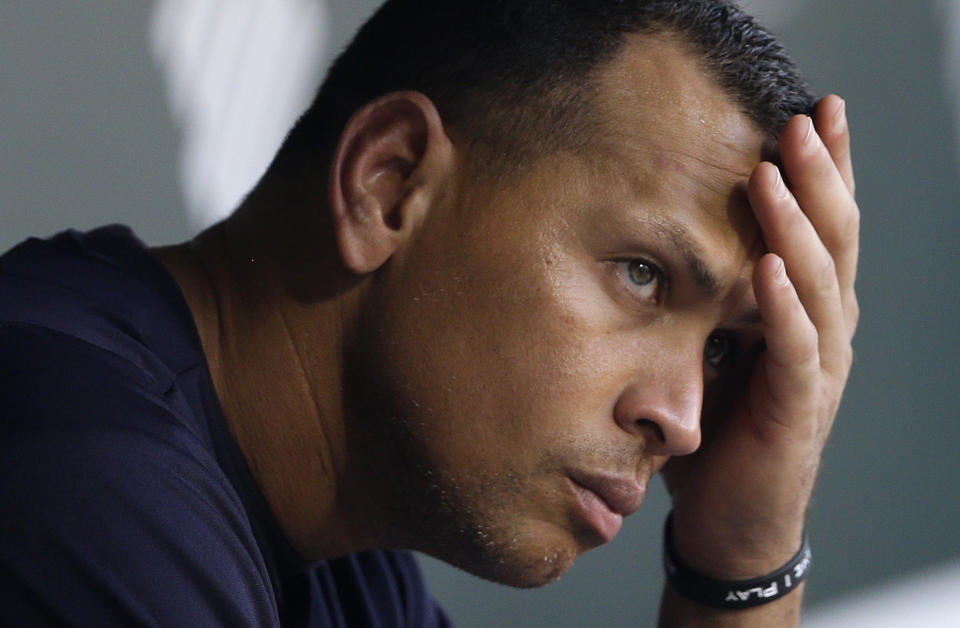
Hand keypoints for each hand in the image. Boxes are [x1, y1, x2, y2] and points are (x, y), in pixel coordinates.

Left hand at [661, 94, 859, 578]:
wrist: (731, 517)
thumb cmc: (719, 429)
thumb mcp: (707, 348)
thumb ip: (704, 300)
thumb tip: (658, 249)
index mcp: (804, 309)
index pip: (821, 228)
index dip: (823, 172)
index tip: (810, 113)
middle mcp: (824, 329)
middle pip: (833, 239)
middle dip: (820, 177)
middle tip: (803, 119)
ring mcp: (820, 367)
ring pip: (820, 282)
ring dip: (798, 225)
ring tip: (776, 171)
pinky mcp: (800, 408)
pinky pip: (795, 348)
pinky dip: (782, 306)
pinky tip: (766, 266)